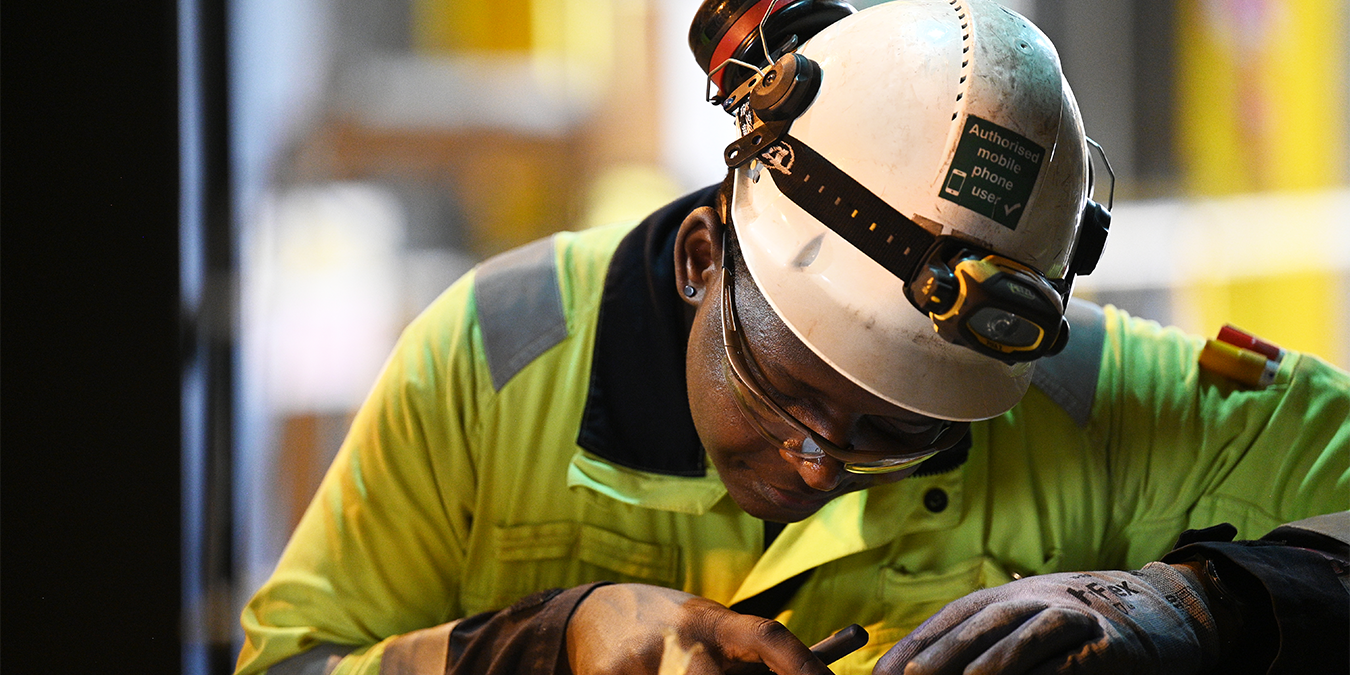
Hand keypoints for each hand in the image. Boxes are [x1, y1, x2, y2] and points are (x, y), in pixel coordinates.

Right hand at [566, 583, 832, 674]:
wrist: (591, 613)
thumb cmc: (670, 629)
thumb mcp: (708, 630)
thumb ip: (747, 656)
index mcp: (712, 622)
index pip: (770, 637)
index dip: (804, 666)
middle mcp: (682, 640)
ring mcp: (644, 662)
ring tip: (672, 667)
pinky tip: (647, 671)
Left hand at [874, 563, 1222, 674]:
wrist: (1160, 609)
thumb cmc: (1076, 629)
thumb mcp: (1026, 628)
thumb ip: (982, 648)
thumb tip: (922, 672)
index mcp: (1005, 597)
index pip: (949, 619)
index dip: (913, 645)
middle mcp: (1033, 599)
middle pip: (979, 623)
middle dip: (938, 654)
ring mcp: (1071, 615)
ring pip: (1023, 634)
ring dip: (989, 662)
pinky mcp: (1109, 642)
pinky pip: (1072, 658)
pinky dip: (1049, 670)